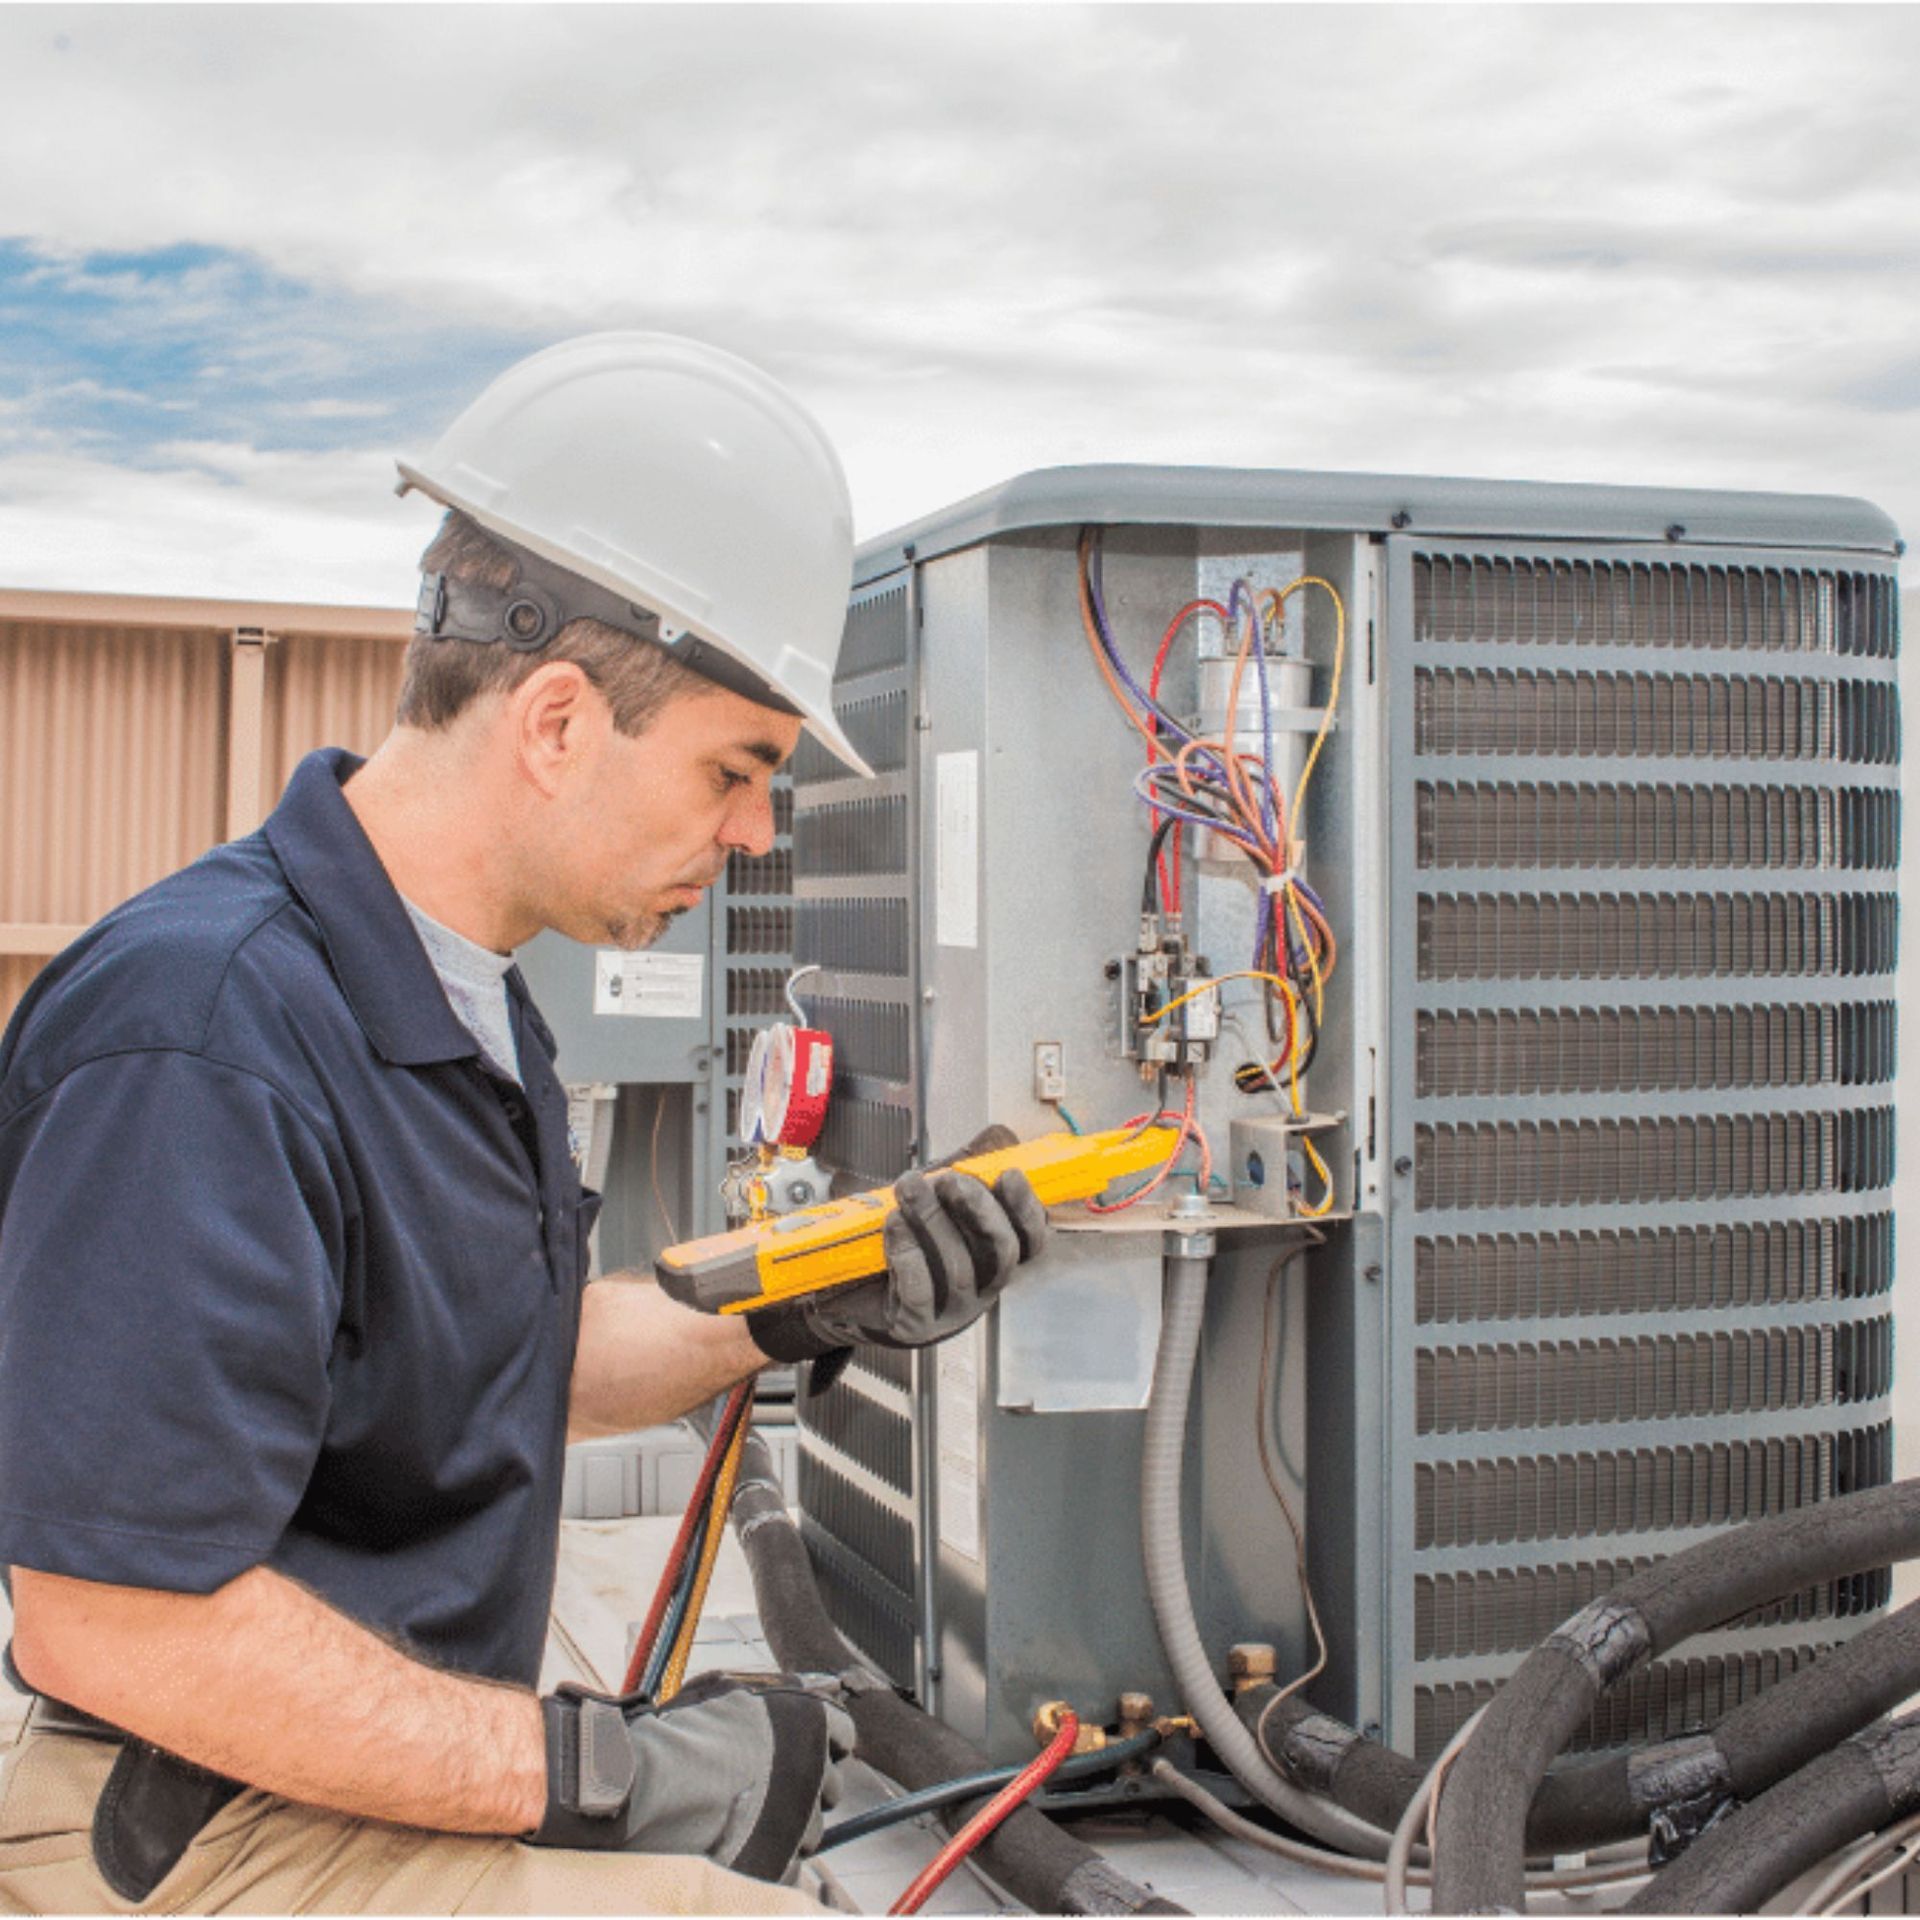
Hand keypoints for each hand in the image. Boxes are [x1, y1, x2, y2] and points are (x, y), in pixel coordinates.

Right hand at [530, 1671, 853, 1881]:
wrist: (642, 1789)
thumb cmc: (678, 1736)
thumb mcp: (730, 1694)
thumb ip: (777, 1695)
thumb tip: (810, 1686)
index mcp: (810, 1723)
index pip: (844, 1734)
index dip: (821, 1742)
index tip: (801, 1750)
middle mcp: (815, 1772)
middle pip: (829, 1786)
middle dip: (804, 1786)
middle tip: (762, 1784)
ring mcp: (800, 1824)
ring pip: (811, 1831)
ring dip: (788, 1825)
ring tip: (742, 1815)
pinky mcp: (780, 1868)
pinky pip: (792, 1869)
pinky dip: (773, 1861)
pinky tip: (739, 1845)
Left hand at [750, 1125, 1048, 1363]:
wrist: (848, 1288)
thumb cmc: (902, 1240)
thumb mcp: (937, 1201)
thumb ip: (970, 1169)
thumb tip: (998, 1137)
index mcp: (993, 1257)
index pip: (1030, 1240)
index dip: (1027, 1209)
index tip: (1009, 1174)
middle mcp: (982, 1287)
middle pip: (1002, 1253)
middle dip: (979, 1210)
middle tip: (949, 1179)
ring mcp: (951, 1311)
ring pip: (959, 1268)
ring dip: (933, 1222)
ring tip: (908, 1189)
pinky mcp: (915, 1324)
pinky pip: (920, 1292)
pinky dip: (908, 1253)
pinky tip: (894, 1226)